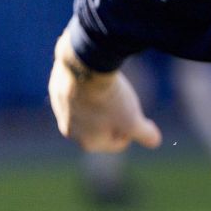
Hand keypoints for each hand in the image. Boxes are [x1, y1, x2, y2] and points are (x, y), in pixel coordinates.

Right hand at [48, 33, 161, 152]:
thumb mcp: (133, 120)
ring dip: (100, 101)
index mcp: (88, 143)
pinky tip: (97, 76)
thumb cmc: (110, 98)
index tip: (136, 116)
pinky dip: (87, 87)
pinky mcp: (56, 89)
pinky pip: (76, 92)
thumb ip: (145, 134)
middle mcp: (70, 130)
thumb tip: (155, 141)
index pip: (118, 143)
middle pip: (101, 127)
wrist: (85, 66)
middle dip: (114, 117)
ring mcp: (60, 109)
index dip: (132, 130)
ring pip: (87, 109)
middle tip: (124, 101)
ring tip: (110, 88)